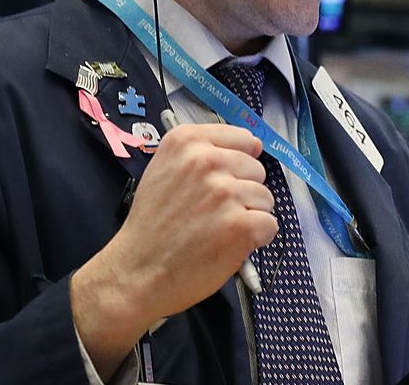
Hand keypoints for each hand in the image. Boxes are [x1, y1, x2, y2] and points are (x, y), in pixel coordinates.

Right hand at [71, 124, 275, 373]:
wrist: (138, 270)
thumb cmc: (153, 224)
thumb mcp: (165, 169)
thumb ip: (203, 154)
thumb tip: (253, 146)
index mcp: (186, 141)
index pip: (243, 138)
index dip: (240, 163)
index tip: (225, 180)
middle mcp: (206, 160)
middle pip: (257, 170)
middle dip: (243, 192)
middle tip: (213, 213)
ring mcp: (224, 192)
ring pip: (265, 198)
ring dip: (249, 216)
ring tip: (217, 230)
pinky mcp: (239, 225)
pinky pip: (269, 224)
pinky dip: (256, 239)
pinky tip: (229, 245)